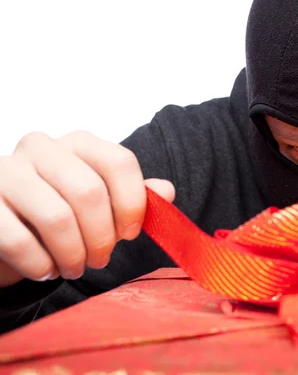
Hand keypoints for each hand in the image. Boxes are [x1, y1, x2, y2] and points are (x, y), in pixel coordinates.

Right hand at [0, 131, 174, 287]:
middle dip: (103, 237)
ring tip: (75, 268)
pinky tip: (47, 269)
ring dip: (73, 255)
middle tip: (101, 259)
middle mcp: (42, 147)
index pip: (119, 162)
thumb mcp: (103, 203)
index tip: (132, 233)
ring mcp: (7, 171)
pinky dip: (41, 264)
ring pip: (57, 217)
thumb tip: (166, 191)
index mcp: (79, 143)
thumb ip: (135, 196)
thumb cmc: (64, 211)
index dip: (132, 203)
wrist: (8, 225)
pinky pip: (19, 239)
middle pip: (89, 192)